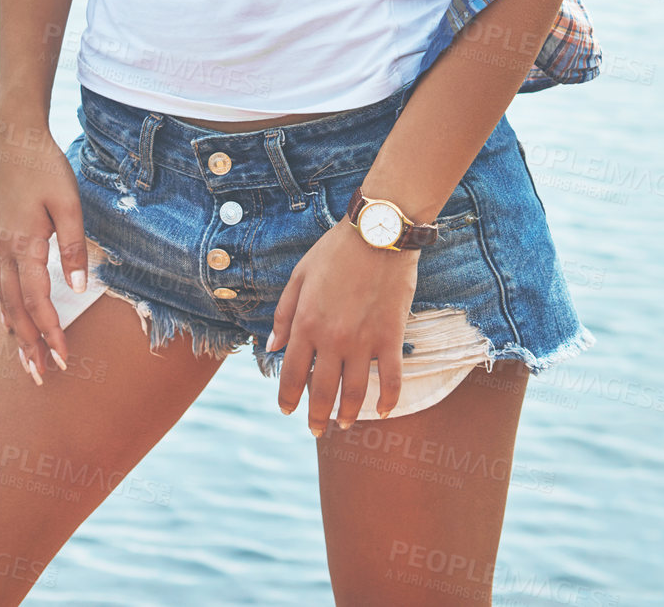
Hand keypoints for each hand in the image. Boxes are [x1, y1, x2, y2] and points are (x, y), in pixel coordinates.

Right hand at [0, 119, 88, 384]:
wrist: (14, 139)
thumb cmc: (47, 168)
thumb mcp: (69, 203)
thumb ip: (74, 245)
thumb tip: (77, 289)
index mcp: (24, 246)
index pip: (38, 302)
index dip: (51, 333)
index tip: (64, 360)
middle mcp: (5, 252)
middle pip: (15, 312)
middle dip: (29, 347)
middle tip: (41, 379)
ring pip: (4, 301)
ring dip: (17, 334)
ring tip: (26, 362)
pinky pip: (2, 286)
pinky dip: (9, 310)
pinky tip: (15, 320)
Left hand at [268, 215, 419, 434]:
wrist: (379, 233)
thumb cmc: (336, 250)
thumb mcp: (299, 276)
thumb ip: (283, 314)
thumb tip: (272, 347)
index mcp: (306, 323)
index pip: (291, 375)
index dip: (287, 398)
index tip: (287, 410)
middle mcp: (332, 339)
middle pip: (321, 393)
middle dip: (316, 417)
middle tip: (315, 430)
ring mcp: (364, 341)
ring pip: (354, 393)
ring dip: (347, 415)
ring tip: (344, 423)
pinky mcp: (391, 337)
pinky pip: (391, 379)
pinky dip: (387, 400)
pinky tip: (381, 411)